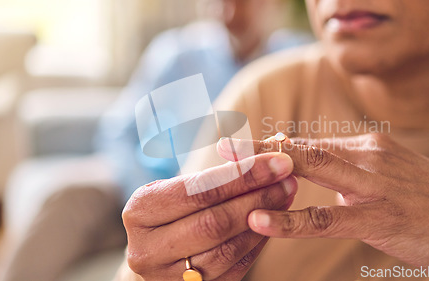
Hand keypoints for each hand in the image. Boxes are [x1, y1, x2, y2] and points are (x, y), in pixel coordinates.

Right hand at [122, 152, 297, 280]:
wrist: (156, 251)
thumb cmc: (171, 210)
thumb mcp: (176, 187)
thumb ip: (211, 177)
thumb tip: (264, 158)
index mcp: (140, 211)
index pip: (198, 191)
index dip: (242, 176)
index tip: (278, 161)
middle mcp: (147, 249)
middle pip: (213, 223)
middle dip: (257, 198)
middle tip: (288, 179)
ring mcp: (167, 277)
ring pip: (227, 249)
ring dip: (264, 221)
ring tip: (285, 196)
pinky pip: (234, 267)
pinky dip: (257, 242)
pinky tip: (274, 221)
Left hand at [217, 134, 428, 277]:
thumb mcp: (390, 173)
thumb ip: (351, 168)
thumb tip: (315, 168)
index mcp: (368, 144)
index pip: (309, 141)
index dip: (271, 144)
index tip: (239, 143)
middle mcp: (367, 154)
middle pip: (301, 147)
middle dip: (257, 147)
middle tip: (221, 146)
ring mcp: (372, 184)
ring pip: (309, 171)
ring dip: (264, 172)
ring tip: (227, 172)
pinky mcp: (378, 218)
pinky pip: (324, 218)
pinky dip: (289, 219)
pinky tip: (260, 219)